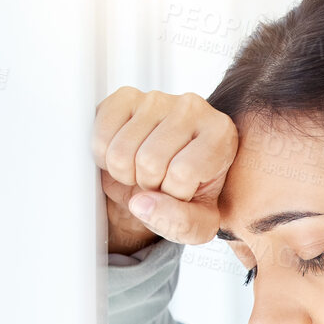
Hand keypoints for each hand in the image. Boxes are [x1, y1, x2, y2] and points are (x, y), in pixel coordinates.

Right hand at [90, 87, 238, 254]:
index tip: (182, 190)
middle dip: (148, 185)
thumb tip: (142, 204)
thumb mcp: (198, 226)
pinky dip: (105, 158)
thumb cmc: (187, 199)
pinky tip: (125, 155)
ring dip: (126, 174)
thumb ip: (181, 223)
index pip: (182, 173)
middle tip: (159, 181)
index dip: (175, 194)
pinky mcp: (125, 97)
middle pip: (149, 162)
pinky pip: (101, 138)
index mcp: (222, 135)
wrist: (163, 181)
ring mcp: (158, 98)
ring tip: (143, 170)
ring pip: (121, 152)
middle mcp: (194, 107)